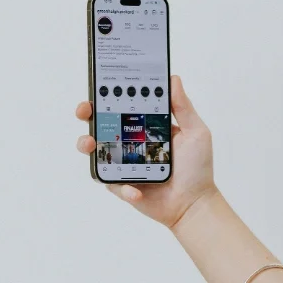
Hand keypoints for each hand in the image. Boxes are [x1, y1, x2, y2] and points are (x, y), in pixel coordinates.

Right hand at [75, 76, 215, 228]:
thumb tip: (173, 79)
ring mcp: (123, 163)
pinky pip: (110, 181)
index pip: (123, 105)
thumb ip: (183, 108)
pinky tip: (137, 190)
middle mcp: (131, 141)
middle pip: (102, 123)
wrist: (194, 203)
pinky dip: (122, 186)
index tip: (101, 84)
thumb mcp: (195, 133)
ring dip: (87, 145)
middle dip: (88, 114)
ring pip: (95, 150)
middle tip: (86, 110)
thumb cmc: (197, 168)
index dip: (109, 94)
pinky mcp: (121, 184)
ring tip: (91, 144)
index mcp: (147, 126)